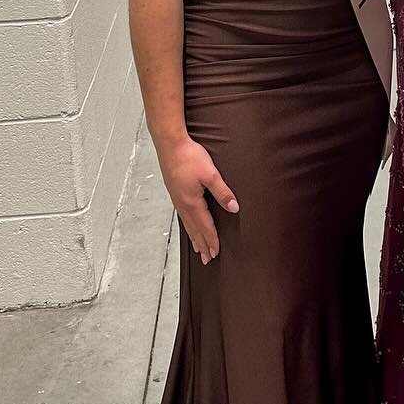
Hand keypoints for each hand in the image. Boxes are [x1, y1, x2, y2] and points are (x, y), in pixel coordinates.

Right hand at [156, 134, 237, 265]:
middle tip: (207, 258)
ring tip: (198, 248)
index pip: (205, 226)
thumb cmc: (189, 157)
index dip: (212, 240)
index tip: (216, 253)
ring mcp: (177, 199)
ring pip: (187, 224)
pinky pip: (182, 215)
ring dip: (194, 237)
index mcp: (192, 202)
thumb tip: (234, 208)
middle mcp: (183, 204)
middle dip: (202, 244)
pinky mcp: (175, 192)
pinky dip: (187, 225)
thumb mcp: (210, 174)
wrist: (170, 144)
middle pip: (194, 229)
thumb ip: (223, 192)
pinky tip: (189, 225)